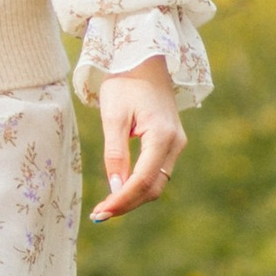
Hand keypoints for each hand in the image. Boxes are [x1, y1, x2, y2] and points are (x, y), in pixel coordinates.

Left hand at [91, 58, 185, 222]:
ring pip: (157, 184)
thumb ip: (115, 153)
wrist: (145, 61)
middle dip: (127, 204)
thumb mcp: (113, 116)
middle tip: (98, 215)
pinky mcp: (171, 144)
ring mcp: (176, 144)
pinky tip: (119, 191)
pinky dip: (139, 186)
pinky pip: (157, 173)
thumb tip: (116, 188)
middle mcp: (175, 143)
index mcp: (162, 135)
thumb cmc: (125, 83)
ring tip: (105, 207)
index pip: (143, 179)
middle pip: (153, 188)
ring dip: (132, 198)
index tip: (101, 212)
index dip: (122, 200)